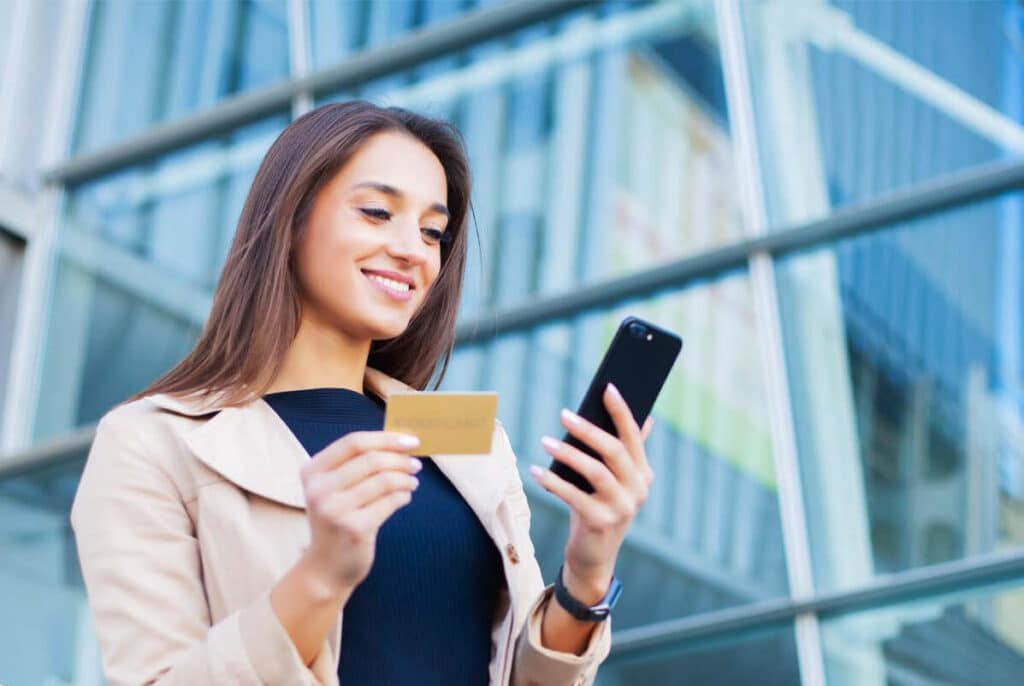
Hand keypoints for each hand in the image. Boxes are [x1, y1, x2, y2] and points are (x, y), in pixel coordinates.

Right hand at [299, 431, 422, 594]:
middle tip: (416, 464)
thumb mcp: (333, 489)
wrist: (325, 568)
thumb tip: (399, 442)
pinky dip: (403, 495)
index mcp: (312, 472)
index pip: (353, 442)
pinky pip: (390, 502)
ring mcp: (336, 510)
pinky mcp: (356, 529)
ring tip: (413, 481)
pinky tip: (405, 496)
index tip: (410, 441)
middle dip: (400, 459)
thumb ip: (356, 464)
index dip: (386, 438)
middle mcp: (319, 490)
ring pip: (384, 480)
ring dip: (405, 478)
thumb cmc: (336, 520)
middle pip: (371, 459)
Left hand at [530, 383, 654, 601]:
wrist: (594, 556)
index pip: (633, 435)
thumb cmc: (599, 507)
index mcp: (643, 473)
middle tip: (564, 413)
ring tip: (545, 441)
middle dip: (588, 429)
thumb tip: (646, 418)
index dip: (621, 410)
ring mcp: (622, 507)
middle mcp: (638, 489)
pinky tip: (535, 471)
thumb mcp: (615, 480)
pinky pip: (574, 495)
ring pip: (595, 471)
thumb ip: (626, 452)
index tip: (607, 387)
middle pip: (613, 450)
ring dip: (568, 453)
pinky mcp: (600, 522)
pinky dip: (553, 481)